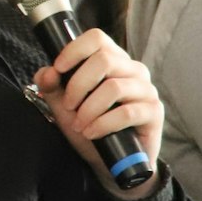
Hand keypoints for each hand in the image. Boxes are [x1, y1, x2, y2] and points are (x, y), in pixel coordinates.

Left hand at [30, 29, 164, 195]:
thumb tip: (48, 73)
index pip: (97, 38)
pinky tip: (92, 133)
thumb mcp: (63, 106)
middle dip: (78, 85)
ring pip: (114, 87)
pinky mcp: (153, 112)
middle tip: (69, 106)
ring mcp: (146, 90)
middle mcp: (133, 70)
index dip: (74, 50)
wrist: (111, 162)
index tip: (58, 69)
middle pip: (104, 60)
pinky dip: (103, 124)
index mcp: (113, 60)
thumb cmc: (90, 126)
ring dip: (89, 109)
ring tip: (80, 125)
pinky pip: (127, 113)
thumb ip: (51, 86)